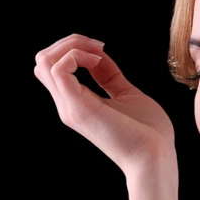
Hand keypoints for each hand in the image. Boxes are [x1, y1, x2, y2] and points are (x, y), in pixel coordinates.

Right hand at [34, 34, 177, 174]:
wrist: (156, 156)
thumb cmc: (149, 132)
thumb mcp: (126, 94)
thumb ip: (110, 77)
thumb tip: (99, 55)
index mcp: (78, 103)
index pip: (55, 67)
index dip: (75, 49)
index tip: (103, 50)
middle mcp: (68, 105)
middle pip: (44, 60)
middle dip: (70, 42)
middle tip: (100, 46)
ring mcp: (70, 107)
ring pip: (44, 61)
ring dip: (71, 45)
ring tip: (97, 53)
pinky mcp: (78, 108)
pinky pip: (57, 69)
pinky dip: (75, 55)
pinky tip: (97, 61)